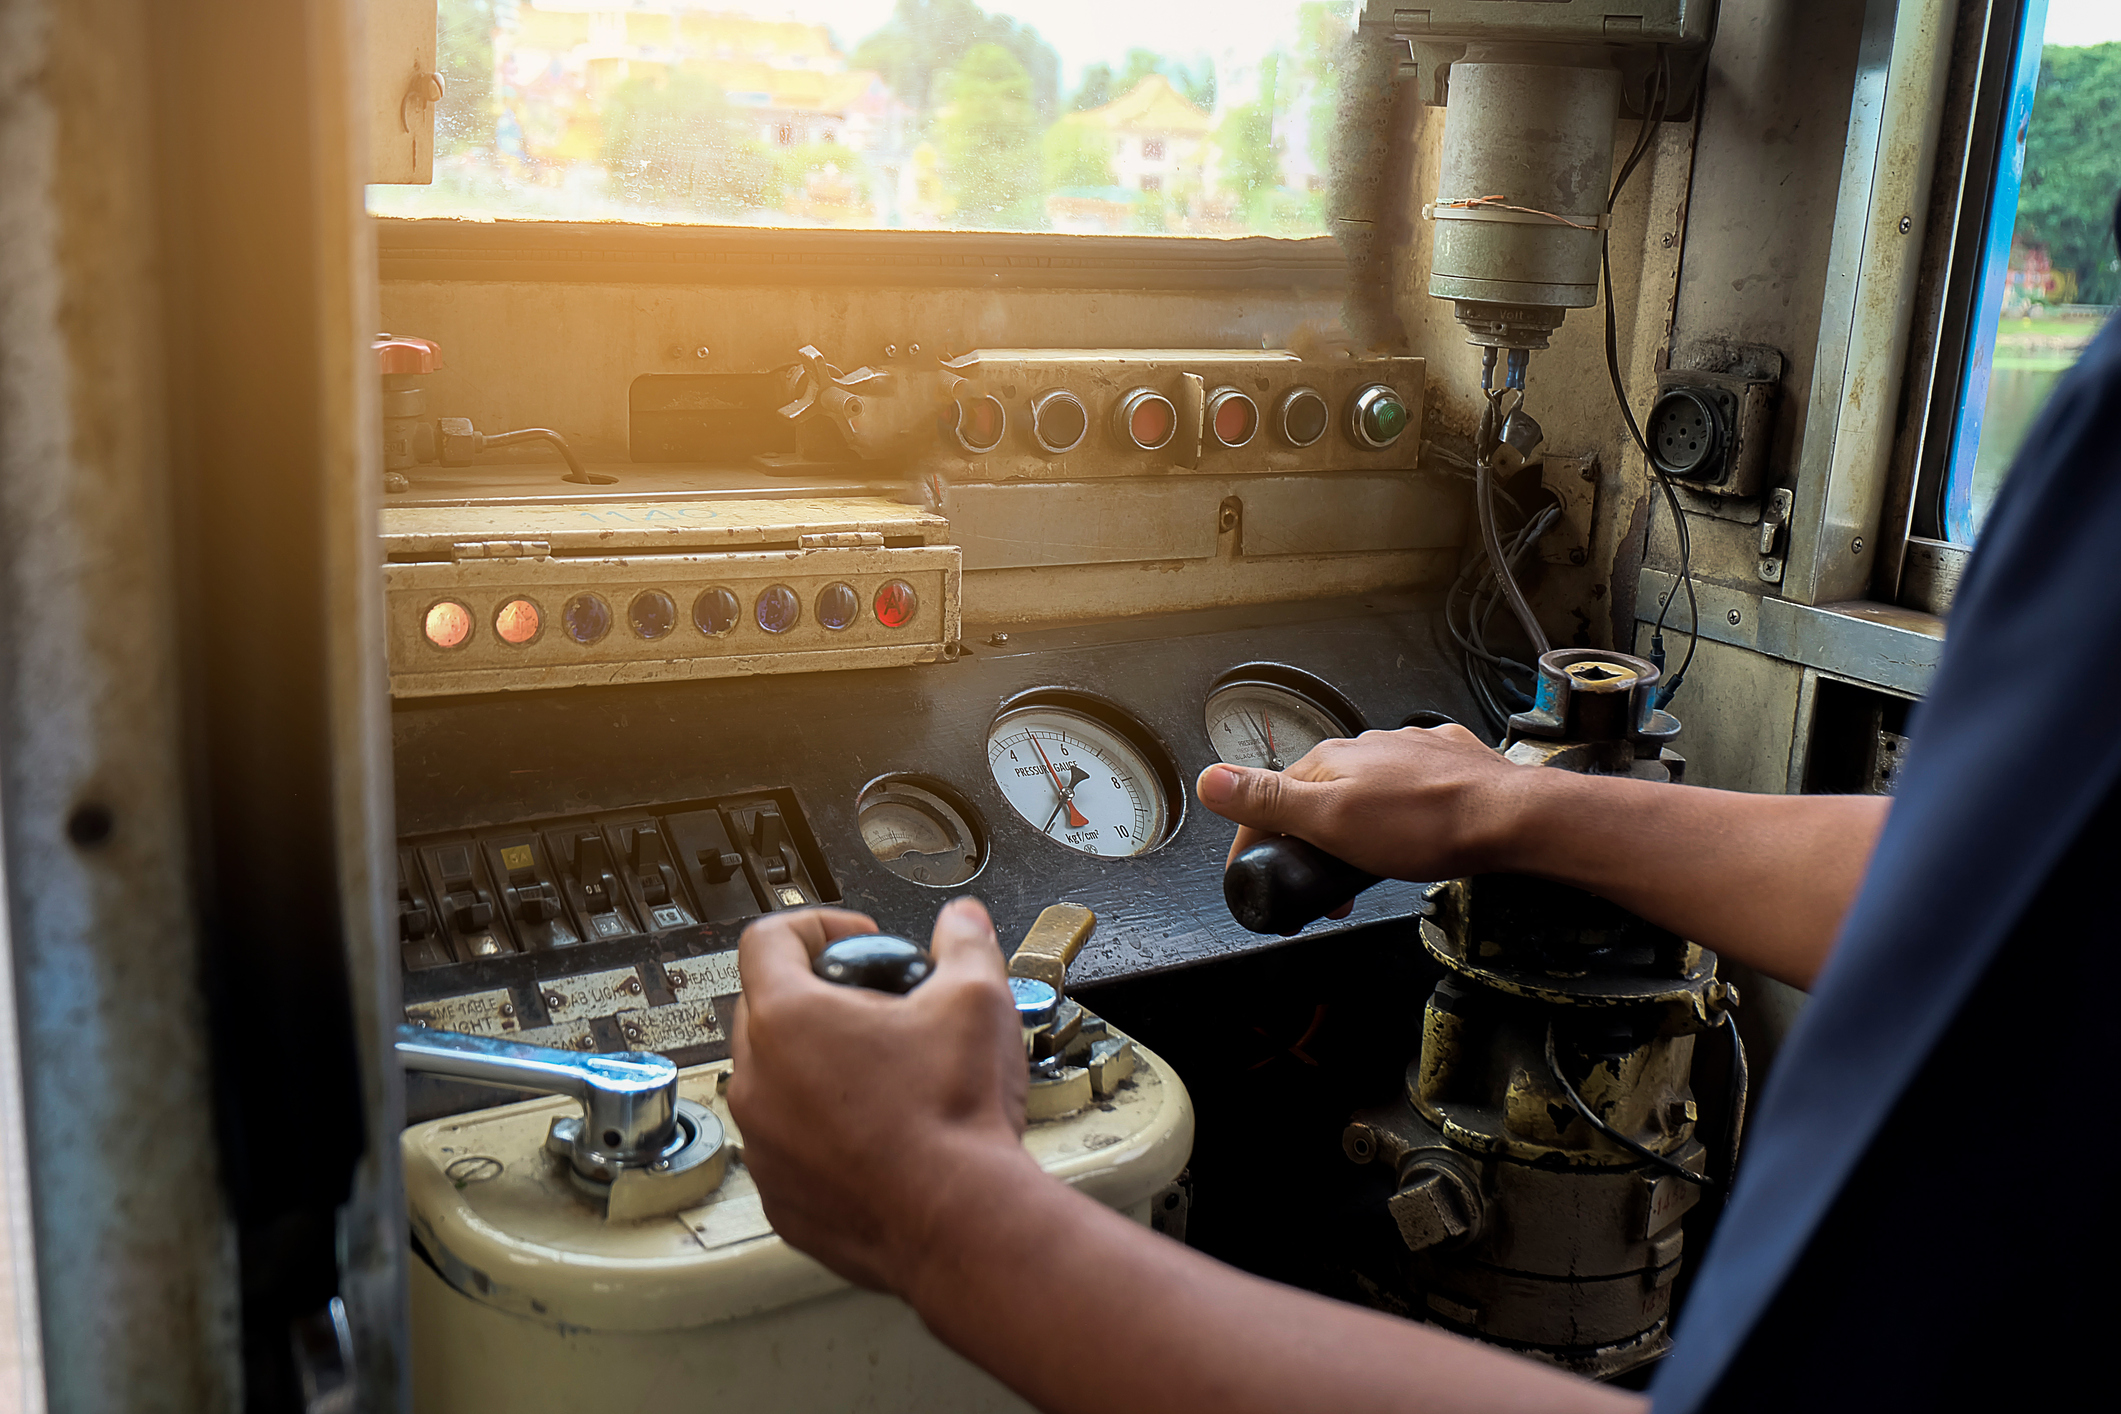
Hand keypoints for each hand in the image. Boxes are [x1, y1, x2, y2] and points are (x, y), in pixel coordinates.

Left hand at [728, 899, 1039, 1295]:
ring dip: (817, 1071)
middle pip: (765, 1009)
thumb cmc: (955, 1118)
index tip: (857, 940)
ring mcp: (763, 1147)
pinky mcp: (781, 1199)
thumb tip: (962, 922)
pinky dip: (823, 1135)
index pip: (768, 939)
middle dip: (820, 998)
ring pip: (773, 1084)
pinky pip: (789, 1148)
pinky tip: (881, 1137)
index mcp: (788, 1020)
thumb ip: (964, 943)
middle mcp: (758, 1083)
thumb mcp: (976, 999)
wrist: (962, 1224)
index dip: (818, 926)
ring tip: (885, 1078)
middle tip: (879, 1011)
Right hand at [1195, 724, 1529, 881]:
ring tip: (1372, 870)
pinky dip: (1400, 816)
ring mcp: (1408, 753)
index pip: (1271, 800)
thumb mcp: (1330, 821)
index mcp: (1329, 762)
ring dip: (1357, 832)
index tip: (1266, 880)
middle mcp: (1366, 747)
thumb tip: (1209, 779)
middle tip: (1328, 891)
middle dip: (1313, 845)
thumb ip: (1268, 800)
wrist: (1511, 819)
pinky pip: (1408, 789)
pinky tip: (1414, 837)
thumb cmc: (1428, 825)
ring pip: (1365, 794)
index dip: (1261, 846)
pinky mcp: (1445, 764)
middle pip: (1318, 798)